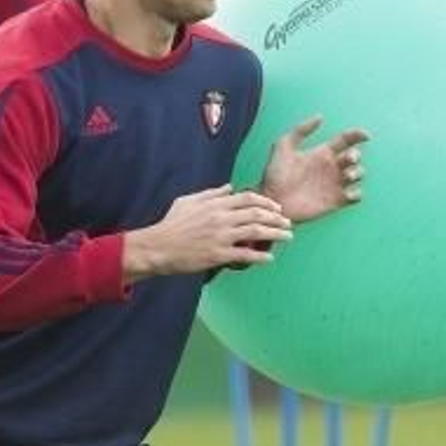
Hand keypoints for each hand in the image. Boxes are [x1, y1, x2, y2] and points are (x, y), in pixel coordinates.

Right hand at [123, 186, 292, 279]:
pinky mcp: (218, 255)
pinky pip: (244, 255)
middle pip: (257, 214)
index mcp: (215, 204)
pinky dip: (259, 256)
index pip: (248, 198)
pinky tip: (270, 258)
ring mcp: (221, 237)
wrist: (158, 246)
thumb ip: (211, 193)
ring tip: (287, 237)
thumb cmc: (171, 224)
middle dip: (276, 218)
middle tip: (288, 223)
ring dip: (275, 234)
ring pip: (255, 232)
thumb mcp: (188, 201)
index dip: (266, 202)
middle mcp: (221, 218)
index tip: (277, 208)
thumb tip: (230, 187)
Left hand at [259, 115, 368, 222]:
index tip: (365, 135)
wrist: (272, 201)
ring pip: (358, 174)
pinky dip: (356, 193)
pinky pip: (355, 196)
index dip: (358, 135)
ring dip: (357, 172)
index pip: (346, 140)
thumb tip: (320, 117)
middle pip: (355, 157)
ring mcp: (334, 185)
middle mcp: (331, 168)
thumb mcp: (283, 146)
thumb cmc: (274, 174)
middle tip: (347, 159)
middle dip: (355, 155)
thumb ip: (300, 130)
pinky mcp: (335, 202)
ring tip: (346, 175)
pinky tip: (347, 192)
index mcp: (322, 153)